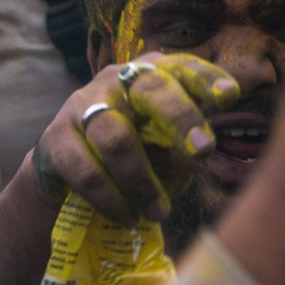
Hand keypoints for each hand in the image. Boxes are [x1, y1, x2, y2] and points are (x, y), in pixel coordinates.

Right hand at [30, 55, 240, 223]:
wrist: (70, 176)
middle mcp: (118, 81)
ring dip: (141, 180)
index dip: (205, 78)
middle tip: (203, 150)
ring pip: (115, 136)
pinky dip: (109, 197)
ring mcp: (83, 104)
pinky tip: (126, 216)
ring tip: (159, 212)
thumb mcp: (167, 151)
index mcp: (153, 77)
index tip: (229, 95)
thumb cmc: (136, 159)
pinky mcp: (56, 137)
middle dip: (180, 117)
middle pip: (150, 88)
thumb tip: (194, 156)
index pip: (182, 68)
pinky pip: (85, 168)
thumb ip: (183, 149)